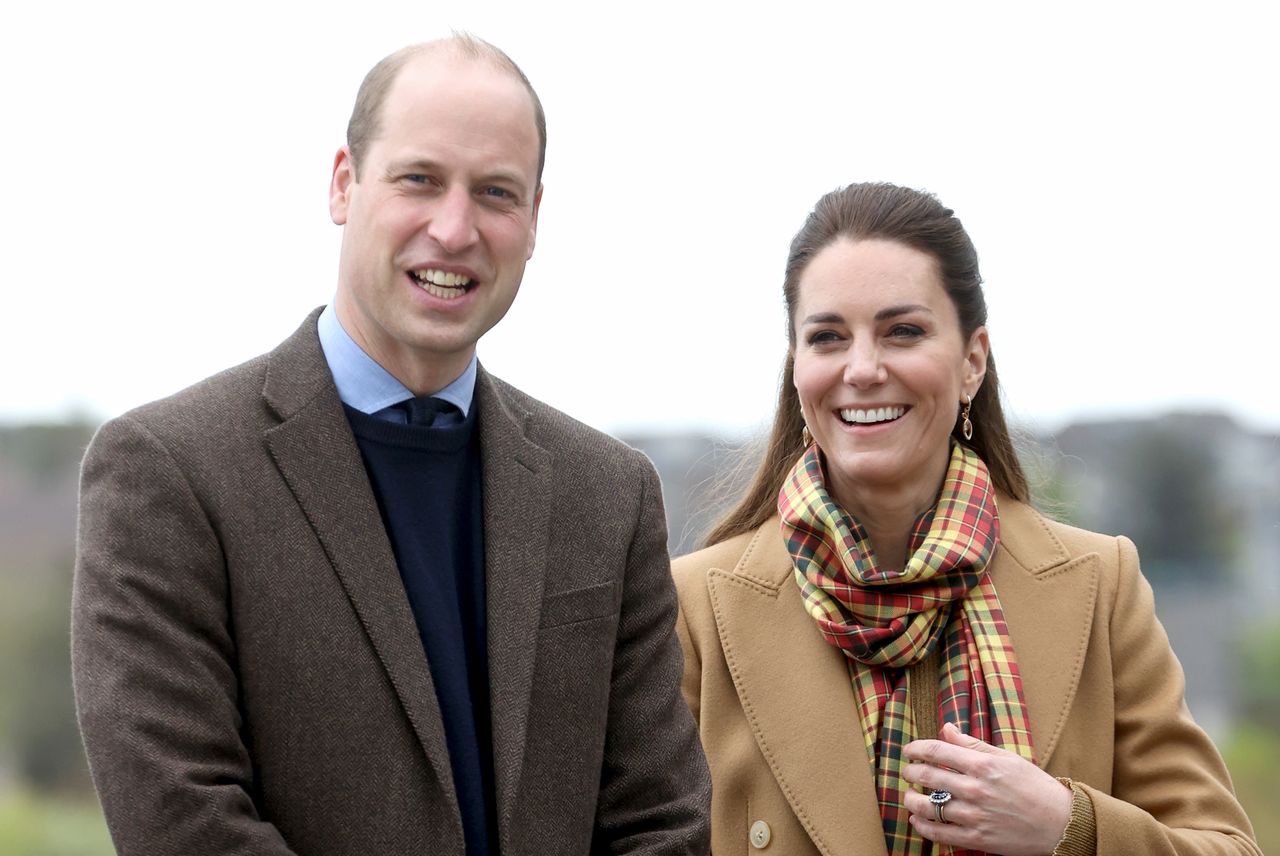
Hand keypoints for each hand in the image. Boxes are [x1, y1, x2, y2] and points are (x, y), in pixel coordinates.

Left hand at [902, 722, 1071, 855]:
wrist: (1060, 823)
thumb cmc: (1035, 787)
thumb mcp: (1007, 758)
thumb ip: (973, 744)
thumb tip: (946, 728)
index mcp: (983, 766)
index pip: (937, 751)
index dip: (917, 748)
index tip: (908, 750)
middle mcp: (976, 790)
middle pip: (928, 777)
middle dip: (911, 771)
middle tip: (908, 771)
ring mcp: (975, 816)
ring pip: (928, 806)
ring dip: (911, 799)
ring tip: (909, 795)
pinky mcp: (977, 838)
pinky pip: (940, 833)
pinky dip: (922, 826)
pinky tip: (916, 819)